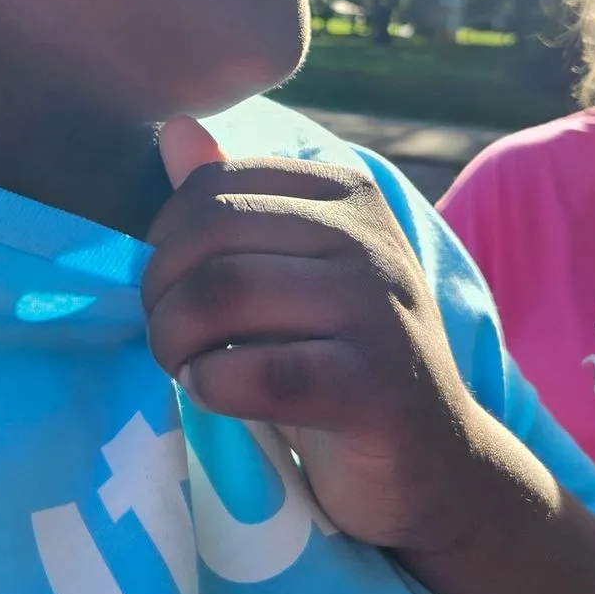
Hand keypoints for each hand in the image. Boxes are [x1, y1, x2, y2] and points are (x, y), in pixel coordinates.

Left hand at [142, 117, 488, 554]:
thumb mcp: (288, 273)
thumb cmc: (338, 359)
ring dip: (174, 340)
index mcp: (346, 193)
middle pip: (211, 235)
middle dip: (161, 293)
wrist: (433, 465)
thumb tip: (175, 128)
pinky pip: (260, 373)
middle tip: (168, 340)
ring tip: (183, 367)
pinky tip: (212, 395)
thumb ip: (232, 203)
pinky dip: (211, 386)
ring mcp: (379, 309)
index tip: (172, 293)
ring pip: (224, 293)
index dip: (165, 242)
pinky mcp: (376, 387)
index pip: (213, 186)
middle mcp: (369, 237)